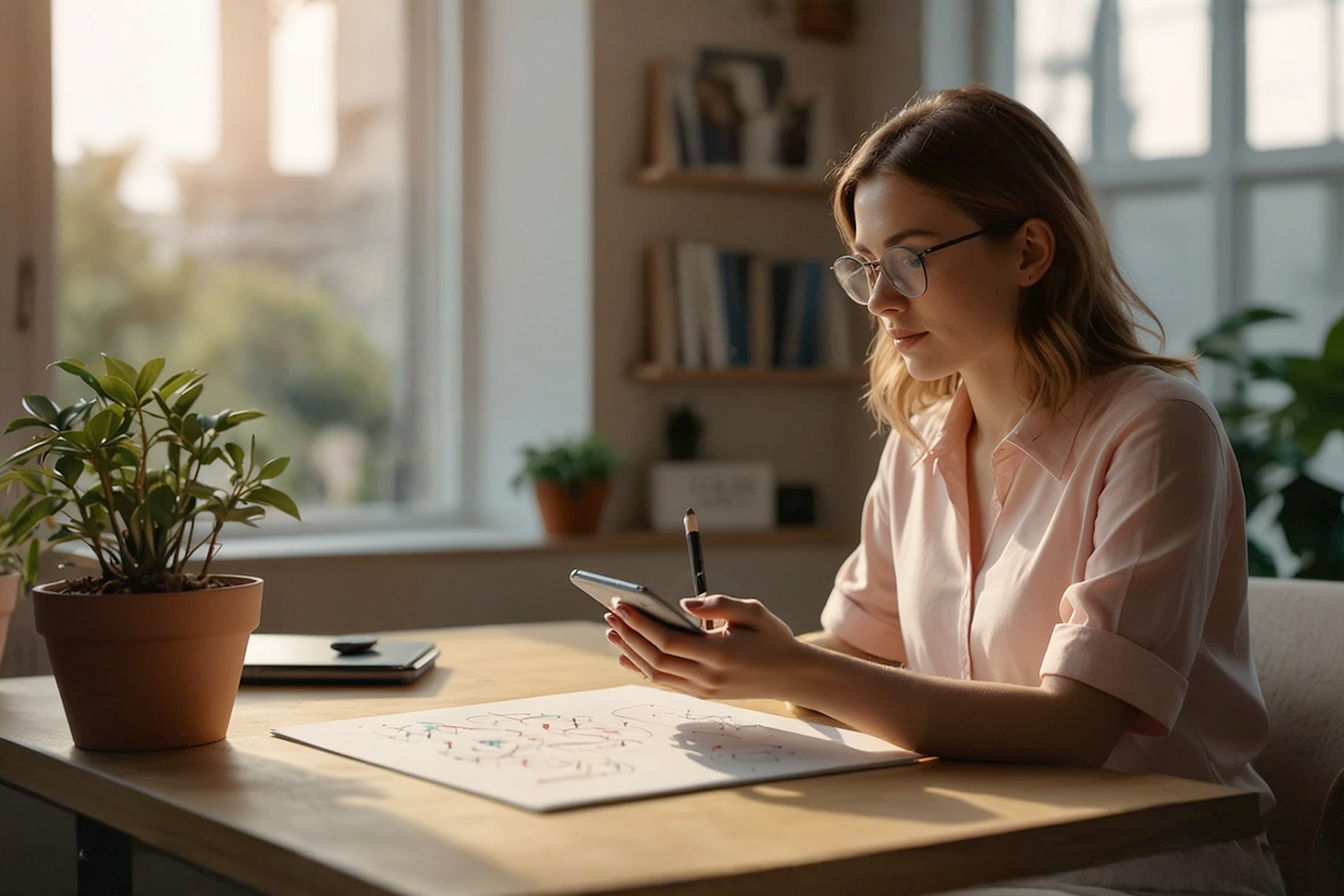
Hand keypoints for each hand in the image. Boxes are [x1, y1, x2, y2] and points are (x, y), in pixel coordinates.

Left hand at [604, 593, 802, 699]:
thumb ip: (718, 604)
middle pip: (655, 659)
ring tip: (613, 631)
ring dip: (630, 652)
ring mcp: (704, 689)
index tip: (621, 605)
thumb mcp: (752, 611)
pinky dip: (642, 668)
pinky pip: (665, 682)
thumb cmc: (773, 638)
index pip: (667, 640)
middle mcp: (708, 677)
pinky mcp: (703, 694)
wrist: (793, 675)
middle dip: (628, 636)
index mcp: (719, 654)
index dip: (640, 624)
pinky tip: (627, 654)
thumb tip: (682, 605)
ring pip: (655, 674)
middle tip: (610, 615)